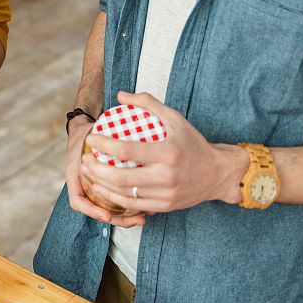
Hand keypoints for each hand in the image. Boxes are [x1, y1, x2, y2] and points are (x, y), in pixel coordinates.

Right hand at [66, 114, 134, 225]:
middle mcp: (84, 187)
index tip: (107, 214)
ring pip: (108, 211)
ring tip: (144, 217)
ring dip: (125, 218)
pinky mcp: (105, 190)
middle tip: (137, 219)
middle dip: (117, 219)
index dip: (92, 210)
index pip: (77, 201)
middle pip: (98, 212)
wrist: (86, 134)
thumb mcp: (88, 138)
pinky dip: (129, 208)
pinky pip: (116, 204)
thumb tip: (121, 148)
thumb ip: (99, 144)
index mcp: (75, 176)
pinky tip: (146, 209)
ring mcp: (95, 190)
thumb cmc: (87, 135)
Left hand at [83, 92, 245, 215]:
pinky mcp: (165, 207)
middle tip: (84, 159)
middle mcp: (167, 176)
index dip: (105, 145)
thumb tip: (120, 95)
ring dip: (101, 185)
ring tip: (88, 173)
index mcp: (168, 152)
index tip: (91, 137)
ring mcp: (166, 195)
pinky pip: (134, 205)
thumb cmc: (193, 143)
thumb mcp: (175, 118)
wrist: (218, 173)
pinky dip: (114, 199)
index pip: (128, 150)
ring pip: (125, 195)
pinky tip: (103, 189)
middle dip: (96, 169)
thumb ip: (148, 103)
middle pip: (121, 177)